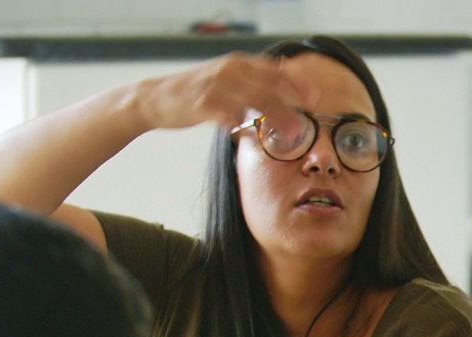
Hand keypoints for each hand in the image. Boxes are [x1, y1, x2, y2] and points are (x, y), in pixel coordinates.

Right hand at [133, 52, 315, 131]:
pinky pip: (231, 115)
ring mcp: (217, 86)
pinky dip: (244, 126)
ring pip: (256, 99)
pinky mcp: (204, 104)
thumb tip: (280, 96)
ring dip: (278, 116)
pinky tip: (253, 137)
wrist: (156, 99)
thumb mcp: (226, 82)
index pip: (274, 69)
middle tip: (312, 112)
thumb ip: (251, 86)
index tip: (315, 96)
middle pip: (271, 83)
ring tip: (292, 132)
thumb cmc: (195, 93)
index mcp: (238, 64)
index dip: (297, 82)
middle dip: (295, 98)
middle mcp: (230, 70)